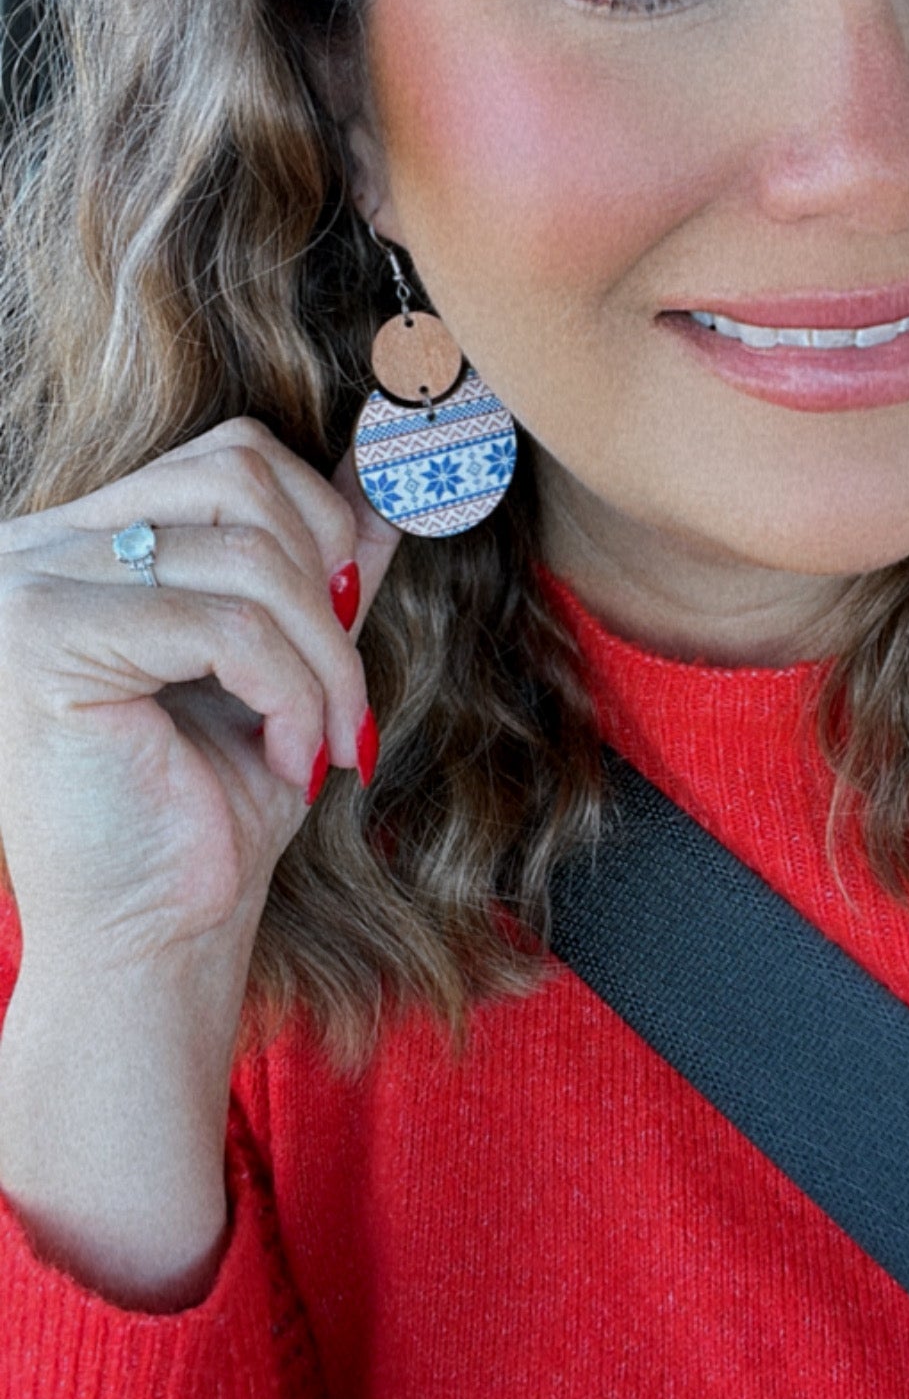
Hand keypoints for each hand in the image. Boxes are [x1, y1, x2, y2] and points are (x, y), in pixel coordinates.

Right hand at [0, 419, 400, 1303]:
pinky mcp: (44, 641)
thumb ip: (319, 565)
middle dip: (329, 584)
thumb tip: (383, 467)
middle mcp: (37, 546)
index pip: (231, 455)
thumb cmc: (209, 812)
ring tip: (319, 738)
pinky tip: (284, 756)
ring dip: (322, 658)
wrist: (153, 943)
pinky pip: (226, 626)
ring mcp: (29, 587)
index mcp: (85, 541)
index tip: (345, 627)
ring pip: (247, 555)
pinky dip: (289, 692)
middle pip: (241, 474)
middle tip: (341, 693)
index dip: (322, 524)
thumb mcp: (286, 662)